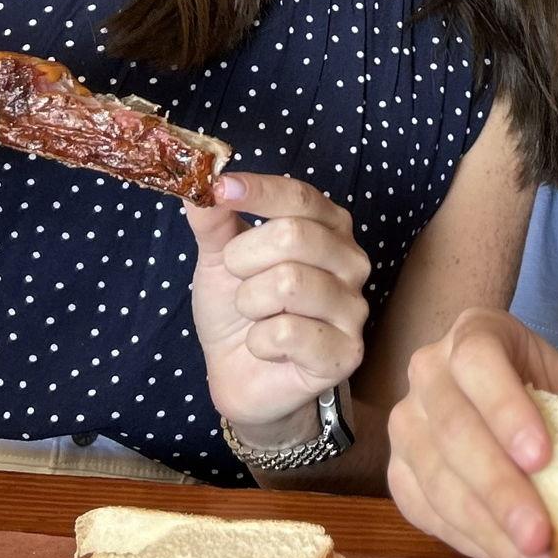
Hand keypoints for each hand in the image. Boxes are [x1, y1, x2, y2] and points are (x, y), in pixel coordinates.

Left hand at [182, 173, 370, 445]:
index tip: (219, 189)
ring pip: (288, 283)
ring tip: (253, 315)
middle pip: (293, 235)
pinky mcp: (347, 353)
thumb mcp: (219, 258)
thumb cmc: (239, 308)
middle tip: (237, 280)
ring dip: (250, 302)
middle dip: (243, 260)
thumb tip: (203, 183)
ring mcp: (354, 308)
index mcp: (328, 226)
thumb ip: (214, 220)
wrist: (240, 374)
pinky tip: (265, 346)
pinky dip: (259, 340)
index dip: (258, 191)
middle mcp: (351, 260)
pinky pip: (288, 332)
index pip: (299, 195)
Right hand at [387, 308, 557, 557]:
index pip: (479, 360)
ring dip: (487, 529)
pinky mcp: (399, 472)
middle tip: (541, 536)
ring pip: (435, 478)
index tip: (542, 458)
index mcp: (476, 333)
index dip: (505, 408)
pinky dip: (470, 543)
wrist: (531, 419)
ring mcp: (407, 423)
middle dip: (499, 488)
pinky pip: (424, 511)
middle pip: (453, 428)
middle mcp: (429, 371)